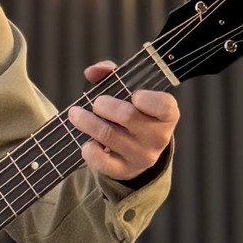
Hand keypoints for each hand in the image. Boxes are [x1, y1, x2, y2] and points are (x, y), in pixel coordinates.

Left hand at [67, 61, 178, 182]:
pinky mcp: (124, 170)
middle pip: (127, 116)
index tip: (134, 95)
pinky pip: (101, 160)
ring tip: (76, 114)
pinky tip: (87, 142)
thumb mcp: (127, 91)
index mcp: (166, 115)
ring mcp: (142, 157)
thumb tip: (92, 72)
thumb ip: (111, 74)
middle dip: (103, 105)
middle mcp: (159, 137)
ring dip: (86, 121)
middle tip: (95, 103)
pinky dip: (89, 149)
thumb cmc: (130, 113)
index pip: (164, 105)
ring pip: (108, 135)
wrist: (134, 153)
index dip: (147, 98)